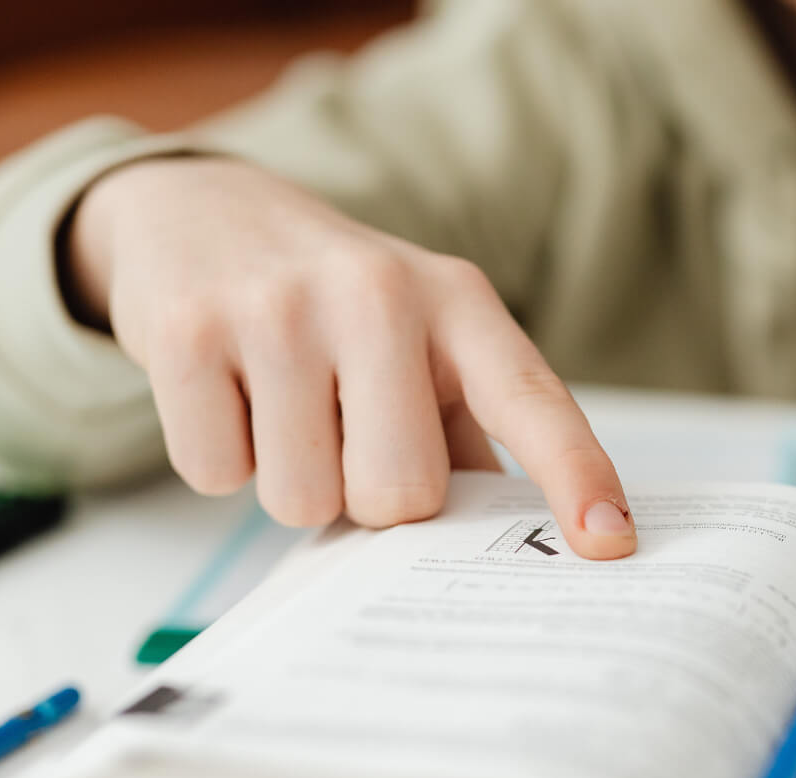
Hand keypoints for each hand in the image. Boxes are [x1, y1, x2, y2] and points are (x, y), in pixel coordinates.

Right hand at [64, 156, 634, 556]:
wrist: (199, 212)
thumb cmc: (334, 308)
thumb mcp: (420, 342)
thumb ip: (467, 435)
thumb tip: (508, 547)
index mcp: (457, 303)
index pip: (530, 399)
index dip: (575, 474)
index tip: (609, 541)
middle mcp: (376, 292)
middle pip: (400, 493)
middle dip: (371, 497)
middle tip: (348, 438)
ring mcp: (277, 307)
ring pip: (302, 500)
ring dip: (291, 481)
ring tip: (283, 408)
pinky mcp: (186, 331)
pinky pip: (216, 475)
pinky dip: (220, 458)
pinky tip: (227, 394)